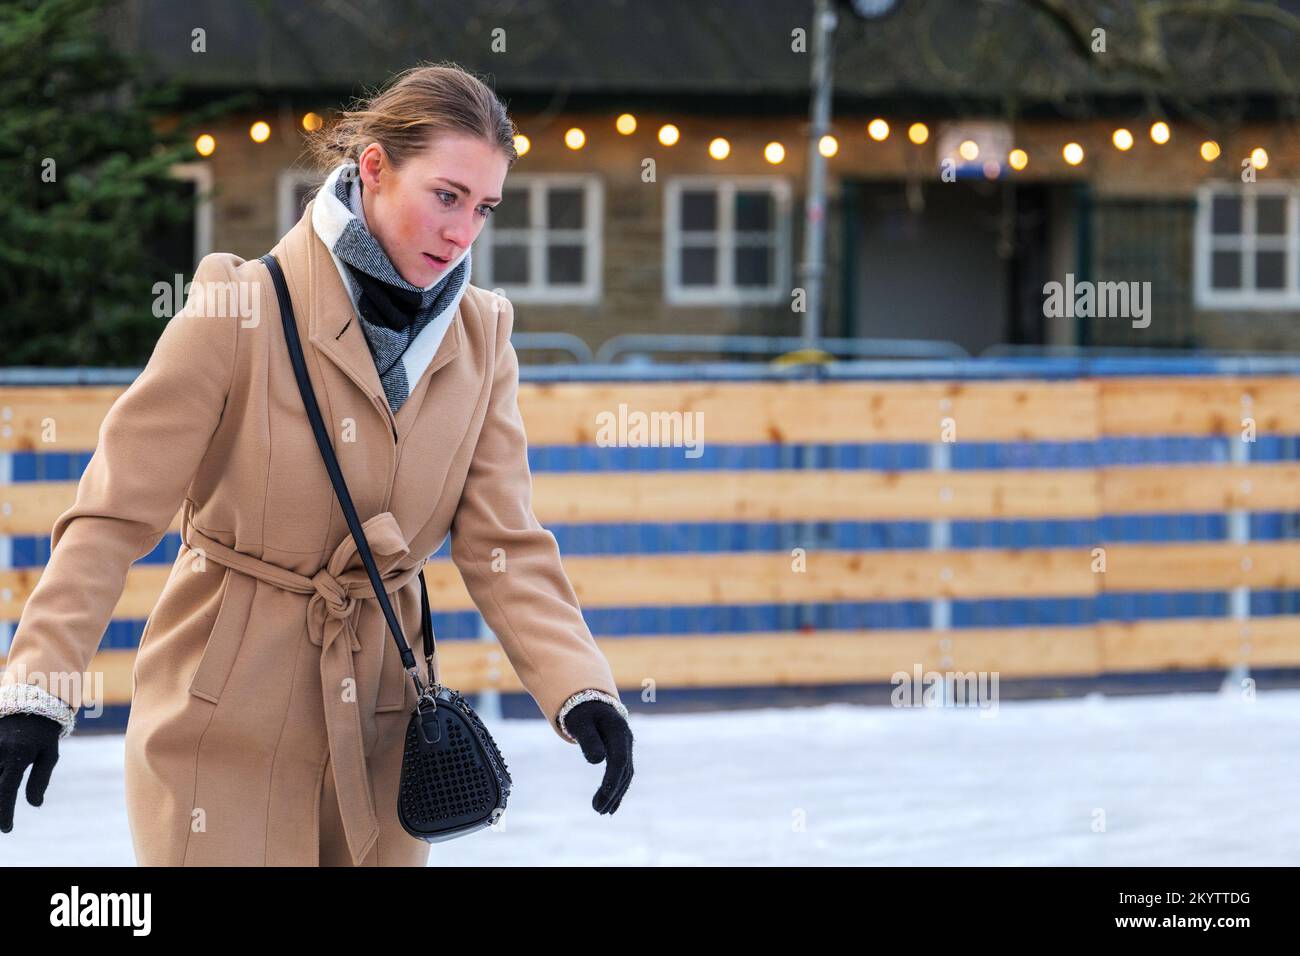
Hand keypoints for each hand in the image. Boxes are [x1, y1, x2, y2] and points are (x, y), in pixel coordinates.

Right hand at [0, 713, 61, 832]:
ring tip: (3, 805)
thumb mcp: (49, 754)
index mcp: (18, 757)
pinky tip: (1, 778)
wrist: (30, 702)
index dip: (5, 813)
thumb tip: (35, 804)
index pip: (7, 792)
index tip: (7, 829)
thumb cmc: (43, 733)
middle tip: (2, 824)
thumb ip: (40, 779)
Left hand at [564, 700, 632, 813]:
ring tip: (602, 811)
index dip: (612, 780)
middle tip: (598, 810)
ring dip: (616, 794)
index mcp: (618, 730)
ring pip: (626, 774)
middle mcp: (627, 739)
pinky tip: (610, 805)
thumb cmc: (581, 713)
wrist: (590, 702)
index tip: (602, 798)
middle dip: (613, 792)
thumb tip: (597, 761)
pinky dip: (618, 789)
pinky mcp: (623, 752)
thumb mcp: (580, 723)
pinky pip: (624, 773)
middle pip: (624, 770)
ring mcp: (627, 746)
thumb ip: (588, 740)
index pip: (618, 760)